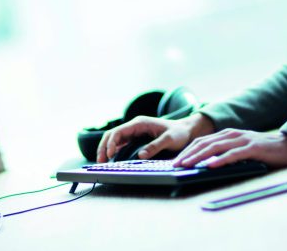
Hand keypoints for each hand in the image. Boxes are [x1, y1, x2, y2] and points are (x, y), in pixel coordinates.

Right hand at [96, 113, 213, 161]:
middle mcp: (135, 126)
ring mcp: (134, 132)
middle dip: (104, 146)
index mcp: (140, 123)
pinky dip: (113, 151)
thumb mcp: (169, 140)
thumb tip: (140, 155)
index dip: (111, 142)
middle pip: (113, 134)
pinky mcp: (136, 139)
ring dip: (106, 149)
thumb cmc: (179, 133)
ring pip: (115, 139)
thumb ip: (155, 146)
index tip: (109, 155)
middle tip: (100, 162)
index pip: (119, 131)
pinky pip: (121, 144)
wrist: (186, 130)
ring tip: (102, 162)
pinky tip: (111, 160)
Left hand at [172, 129, 286, 168]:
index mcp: (227, 134)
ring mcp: (242, 140)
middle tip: (175, 165)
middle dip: (188, 154)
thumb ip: (226, 153)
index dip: (187, 150)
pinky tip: (211, 165)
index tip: (175, 161)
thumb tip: (206, 165)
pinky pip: (233, 154)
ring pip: (215, 147)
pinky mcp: (252, 148)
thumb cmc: (263, 152)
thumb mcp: (240, 151)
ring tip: (187, 165)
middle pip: (205, 143)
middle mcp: (232, 134)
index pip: (202, 141)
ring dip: (199, 157)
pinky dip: (220, 159)